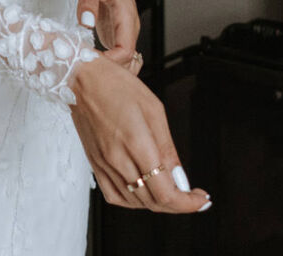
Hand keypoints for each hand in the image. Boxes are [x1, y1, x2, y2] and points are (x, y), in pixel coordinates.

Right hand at [70, 57, 210, 213]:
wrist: (82, 79)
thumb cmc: (116, 86)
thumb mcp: (154, 109)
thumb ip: (167, 148)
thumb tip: (180, 177)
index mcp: (136, 142)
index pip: (165, 191)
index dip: (187, 203)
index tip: (200, 199)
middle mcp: (118, 158)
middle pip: (153, 201)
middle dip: (178, 203)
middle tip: (191, 194)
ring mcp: (104, 164)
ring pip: (136, 202)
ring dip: (157, 202)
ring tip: (170, 189)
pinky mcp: (95, 164)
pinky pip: (115, 196)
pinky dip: (133, 200)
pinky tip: (143, 191)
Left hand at [78, 0, 139, 64]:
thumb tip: (86, 23)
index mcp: (126, 14)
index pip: (125, 51)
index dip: (110, 63)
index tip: (89, 64)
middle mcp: (129, 25)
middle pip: (126, 60)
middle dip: (108, 70)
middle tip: (82, 71)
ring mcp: (123, 29)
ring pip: (122, 59)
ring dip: (106, 67)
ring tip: (82, 69)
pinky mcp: (115, 30)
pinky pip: (115, 52)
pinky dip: (104, 60)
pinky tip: (87, 61)